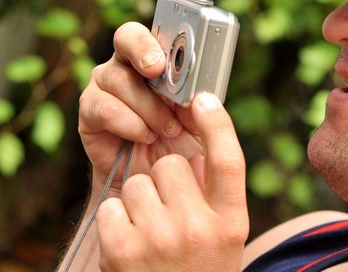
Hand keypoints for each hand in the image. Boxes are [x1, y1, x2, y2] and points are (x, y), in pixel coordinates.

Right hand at [78, 0, 201, 194]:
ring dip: (147, 105)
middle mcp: (133, 62)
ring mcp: (108, 83)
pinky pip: (103, 106)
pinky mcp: (91, 110)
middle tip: (159, 68)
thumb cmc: (184, 144)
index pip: (166, 15)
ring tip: (166, 128)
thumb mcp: (204, 120)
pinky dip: (130, 122)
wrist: (157, 182)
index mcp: (167, 57)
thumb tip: (202, 91)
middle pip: (128, 34)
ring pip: (118, 77)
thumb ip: (206, 99)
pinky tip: (146, 135)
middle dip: (144, 48)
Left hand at [96, 93, 248, 270]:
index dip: (218, 124)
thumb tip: (198, 144)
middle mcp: (199, 230)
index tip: (203, 97)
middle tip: (171, 211)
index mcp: (231, 223)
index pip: (230, 161)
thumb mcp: (225, 235)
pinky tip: (131, 243)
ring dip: (140, 200)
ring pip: (138, 183)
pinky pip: (112, 205)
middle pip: (172, 167)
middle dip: (167, 181)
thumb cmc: (201, 267)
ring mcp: (159, 240)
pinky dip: (117, 219)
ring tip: (150, 231)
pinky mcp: (122, 251)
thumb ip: (217, 193)